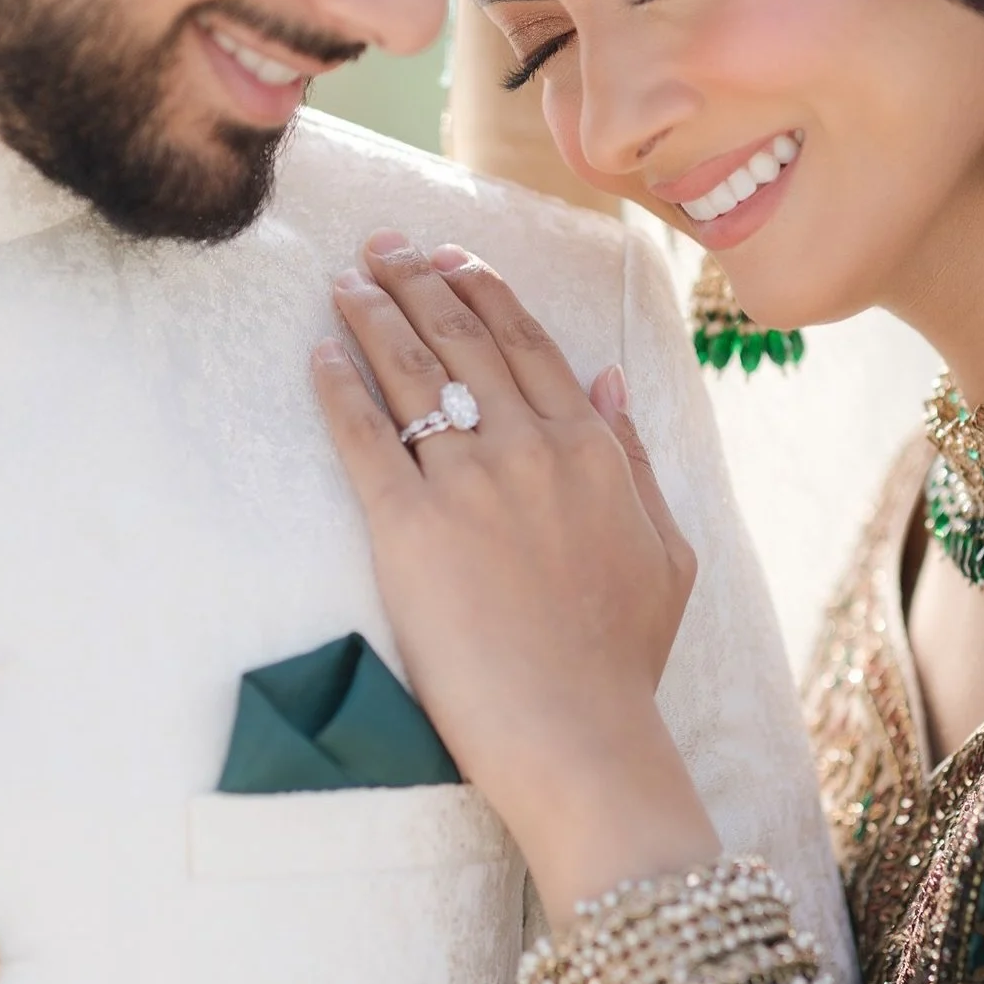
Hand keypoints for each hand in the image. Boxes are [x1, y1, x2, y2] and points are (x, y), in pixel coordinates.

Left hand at [312, 231, 718, 926]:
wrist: (579, 737)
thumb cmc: (622, 657)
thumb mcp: (665, 548)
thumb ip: (637, 457)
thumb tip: (610, 377)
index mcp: (593, 449)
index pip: (527, 343)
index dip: (481, 289)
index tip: (448, 257)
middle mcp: (531, 448)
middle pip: (463, 339)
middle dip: (416, 279)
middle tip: (381, 246)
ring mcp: (469, 483)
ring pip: (411, 371)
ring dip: (371, 314)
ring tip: (343, 281)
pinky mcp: (408, 527)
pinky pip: (364, 436)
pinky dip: (337, 388)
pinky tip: (318, 355)